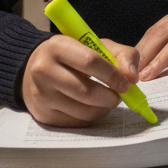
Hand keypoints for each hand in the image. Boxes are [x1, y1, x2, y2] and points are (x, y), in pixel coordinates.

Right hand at [21, 34, 139, 126]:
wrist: (34, 68)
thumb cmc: (72, 55)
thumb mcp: (96, 45)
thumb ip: (122, 54)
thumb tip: (133, 77)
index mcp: (57, 47)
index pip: (90, 62)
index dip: (112, 75)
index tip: (126, 83)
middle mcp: (44, 71)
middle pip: (87, 92)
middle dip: (111, 97)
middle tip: (120, 95)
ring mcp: (41, 95)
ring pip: (84, 111)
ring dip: (103, 108)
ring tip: (107, 99)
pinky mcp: (43, 115)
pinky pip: (77, 123)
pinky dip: (91, 117)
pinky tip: (91, 106)